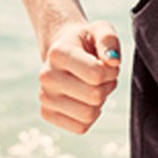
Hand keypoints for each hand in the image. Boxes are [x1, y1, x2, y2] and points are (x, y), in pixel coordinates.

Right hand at [39, 19, 121, 134]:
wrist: (65, 52)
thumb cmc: (87, 42)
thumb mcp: (101, 30)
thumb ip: (109, 39)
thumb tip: (112, 61)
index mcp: (58, 53)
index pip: (96, 74)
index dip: (112, 72)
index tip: (109, 65)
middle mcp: (46, 76)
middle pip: (94, 96)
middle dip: (107, 87)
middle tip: (103, 77)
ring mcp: (44, 97)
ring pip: (88, 114)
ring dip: (100, 103)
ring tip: (95, 87)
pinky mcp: (47, 113)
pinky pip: (80, 127)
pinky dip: (91, 116)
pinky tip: (85, 100)